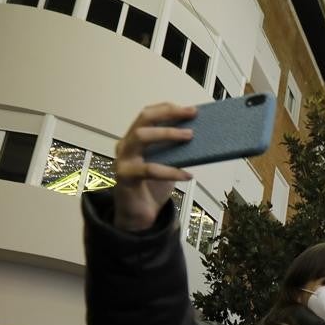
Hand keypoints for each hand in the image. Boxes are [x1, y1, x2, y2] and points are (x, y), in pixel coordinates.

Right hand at [113, 103, 196, 231]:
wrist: (139, 216)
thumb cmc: (154, 187)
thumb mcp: (168, 162)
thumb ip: (176, 149)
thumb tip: (201, 136)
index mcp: (135, 138)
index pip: (149, 114)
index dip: (168, 108)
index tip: (191, 109)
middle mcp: (126, 144)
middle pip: (144, 118)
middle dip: (169, 114)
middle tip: (192, 115)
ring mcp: (123, 159)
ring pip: (141, 137)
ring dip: (167, 134)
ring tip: (189, 137)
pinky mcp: (125, 176)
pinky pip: (149, 169)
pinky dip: (171, 171)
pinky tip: (188, 175)